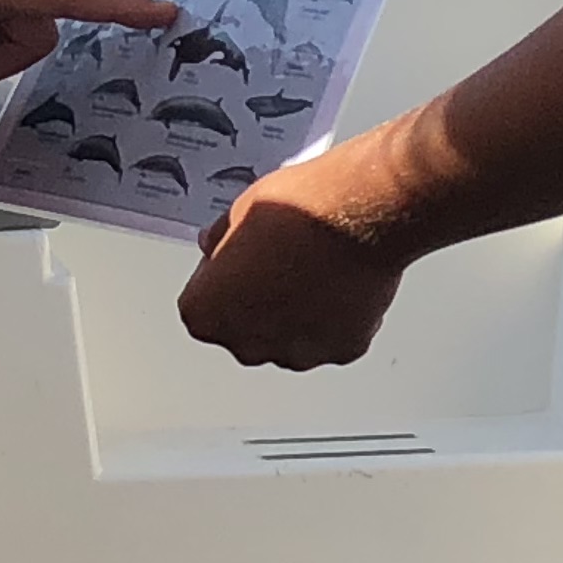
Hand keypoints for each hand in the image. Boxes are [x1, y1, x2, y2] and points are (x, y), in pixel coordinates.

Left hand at [179, 153, 409, 369]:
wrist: (362, 211)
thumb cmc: (299, 209)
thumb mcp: (239, 210)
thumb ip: (220, 239)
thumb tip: (217, 243)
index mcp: (206, 313)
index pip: (201, 302)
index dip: (220, 274)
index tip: (236, 255)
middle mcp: (246, 343)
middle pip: (243, 327)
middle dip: (255, 299)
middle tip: (274, 260)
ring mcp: (296, 352)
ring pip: (287, 336)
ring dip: (292, 311)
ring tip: (310, 266)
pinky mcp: (341, 350)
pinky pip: (328, 336)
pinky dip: (331, 315)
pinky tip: (337, 280)